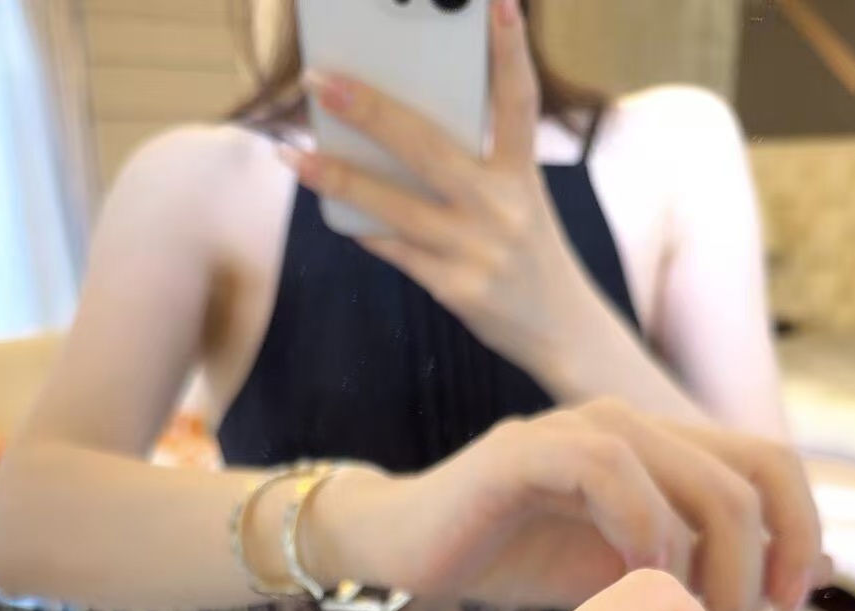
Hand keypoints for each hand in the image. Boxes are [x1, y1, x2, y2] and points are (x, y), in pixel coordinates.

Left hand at [286, 0, 586, 381]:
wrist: (563, 333)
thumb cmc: (530, 256)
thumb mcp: (520, 202)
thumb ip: (475, 170)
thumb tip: (396, 138)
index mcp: (522, 174)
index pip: (517, 100)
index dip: (509, 49)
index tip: (498, 0)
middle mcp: (501, 206)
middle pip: (427, 146)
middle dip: (369, 110)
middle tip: (321, 80)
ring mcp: (477, 248)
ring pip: (393, 204)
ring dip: (336, 177)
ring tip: (292, 156)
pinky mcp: (457, 288)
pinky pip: (394, 250)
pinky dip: (361, 227)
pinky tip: (329, 208)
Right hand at [317, 400, 825, 610]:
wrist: (405, 546)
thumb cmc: (513, 559)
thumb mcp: (625, 576)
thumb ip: (702, 572)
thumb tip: (800, 586)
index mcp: (669, 447)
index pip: (776, 469)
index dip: (801, 539)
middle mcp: (638, 422)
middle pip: (753, 478)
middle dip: (758, 572)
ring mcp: (583, 429)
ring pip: (698, 478)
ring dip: (708, 568)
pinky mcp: (527, 448)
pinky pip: (612, 470)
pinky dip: (642, 531)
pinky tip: (635, 589)